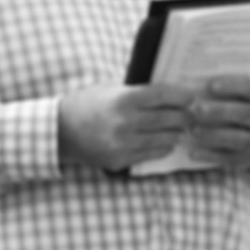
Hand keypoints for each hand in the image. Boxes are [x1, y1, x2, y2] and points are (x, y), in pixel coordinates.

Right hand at [58, 83, 192, 171]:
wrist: (58, 132)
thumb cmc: (86, 105)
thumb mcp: (110, 90)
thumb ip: (138, 93)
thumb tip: (170, 94)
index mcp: (123, 99)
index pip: (163, 96)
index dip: (181, 95)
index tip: (190, 96)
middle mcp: (125, 122)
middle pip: (170, 119)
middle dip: (184, 116)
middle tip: (190, 114)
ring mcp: (124, 144)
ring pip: (166, 139)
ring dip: (176, 133)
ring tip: (178, 128)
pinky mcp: (122, 160)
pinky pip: (154, 154)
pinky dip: (163, 147)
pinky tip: (164, 141)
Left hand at [183, 76, 249, 171]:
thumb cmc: (239, 107)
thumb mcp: (238, 96)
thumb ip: (219, 89)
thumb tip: (189, 81)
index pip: (249, 88)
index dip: (231, 86)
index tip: (211, 85)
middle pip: (244, 113)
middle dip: (219, 111)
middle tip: (195, 109)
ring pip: (238, 138)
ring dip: (214, 135)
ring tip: (192, 130)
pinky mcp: (246, 158)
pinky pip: (229, 158)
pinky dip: (209, 156)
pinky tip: (192, 153)